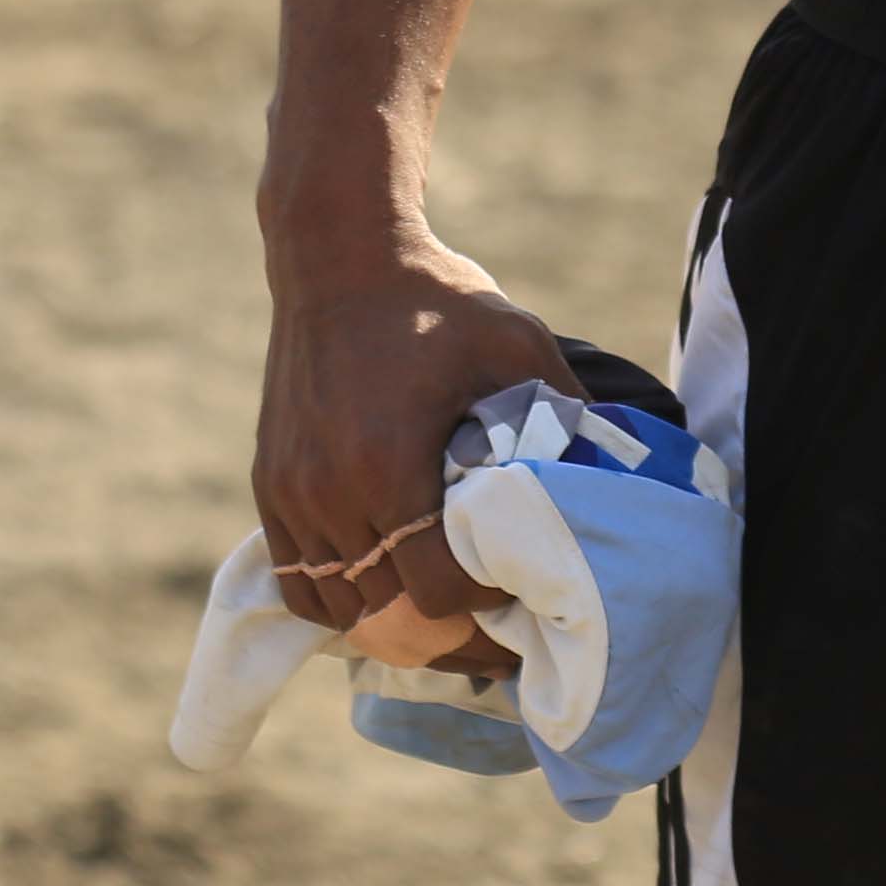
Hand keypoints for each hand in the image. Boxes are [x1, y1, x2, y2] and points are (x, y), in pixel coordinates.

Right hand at [249, 236, 576, 680]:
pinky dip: (340, 596)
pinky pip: (297, 582)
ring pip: (339, 606)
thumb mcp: (518, 344)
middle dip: (444, 628)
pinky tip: (384, 584)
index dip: (480, 604)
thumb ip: (566, 412)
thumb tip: (614, 474)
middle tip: (491, 623)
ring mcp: (291, 492)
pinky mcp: (270, 485)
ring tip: (439, 610)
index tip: (513, 587)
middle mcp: (329, 490)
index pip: (433, 589)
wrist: (339, 257)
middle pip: (386, 612)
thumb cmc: (436, 300)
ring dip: (390, 618)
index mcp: (388, 462)